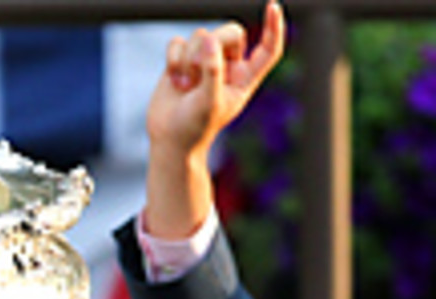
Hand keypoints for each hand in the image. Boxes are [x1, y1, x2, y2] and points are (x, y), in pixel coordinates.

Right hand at [147, 0, 284, 162]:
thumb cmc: (195, 127)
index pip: (267, 49)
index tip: (273, 6)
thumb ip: (213, 71)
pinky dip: (173, 58)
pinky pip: (178, 42)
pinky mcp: (181, 61)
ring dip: (189, 59)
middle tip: (197, 72)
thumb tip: (208, 41)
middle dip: (212, 46)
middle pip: (231, 32)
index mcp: (244, 78)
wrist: (169, 140)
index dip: (273, 28)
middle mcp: (227, 66)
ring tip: (185, 85)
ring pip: (201, 35)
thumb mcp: (210, 102)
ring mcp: (203, 62)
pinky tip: (173, 79)